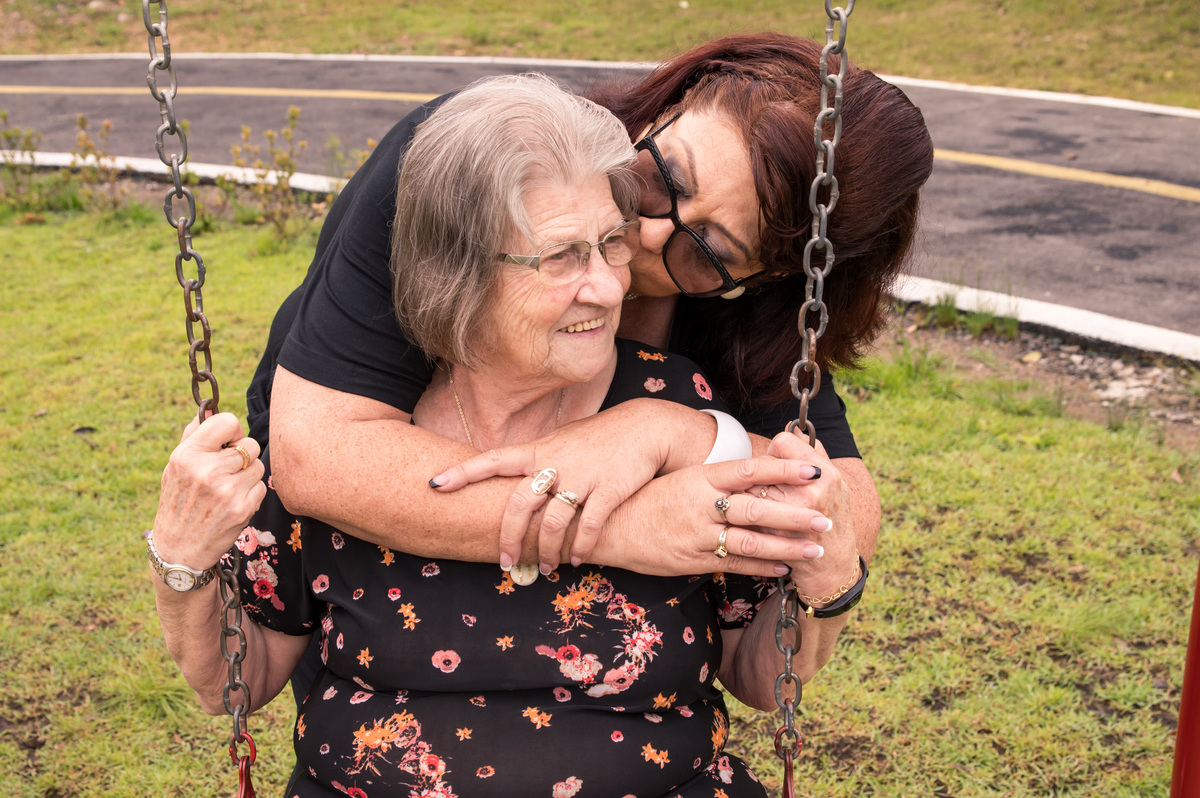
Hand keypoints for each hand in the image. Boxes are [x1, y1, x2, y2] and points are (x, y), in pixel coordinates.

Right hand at [152, 412, 266, 571]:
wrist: (179, 549)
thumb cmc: (178, 502)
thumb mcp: (175, 466)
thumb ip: (193, 435)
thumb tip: (209, 407)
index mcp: (187, 455)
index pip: (227, 421)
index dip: (231, 430)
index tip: (227, 442)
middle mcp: (207, 470)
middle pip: (249, 445)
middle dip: (242, 456)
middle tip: (226, 470)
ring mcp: (227, 490)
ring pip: (257, 466)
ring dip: (247, 475)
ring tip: (227, 489)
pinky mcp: (243, 508)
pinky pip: (261, 487)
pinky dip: (251, 493)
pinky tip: (233, 503)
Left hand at [428, 400, 694, 572]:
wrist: (645, 428)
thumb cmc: (600, 438)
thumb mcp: (563, 441)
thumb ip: (539, 459)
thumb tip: (512, 475)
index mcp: (540, 449)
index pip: (493, 459)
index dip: (462, 472)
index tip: (434, 484)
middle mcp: (555, 462)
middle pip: (519, 504)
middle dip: (508, 538)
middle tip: (505, 563)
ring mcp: (582, 476)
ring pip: (552, 522)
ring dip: (546, 551)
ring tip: (546, 568)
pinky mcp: (608, 490)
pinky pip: (588, 527)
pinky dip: (579, 548)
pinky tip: (575, 560)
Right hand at [589, 456, 833, 577]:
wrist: (610, 527)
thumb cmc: (650, 499)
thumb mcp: (684, 479)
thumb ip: (720, 479)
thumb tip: (761, 473)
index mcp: (701, 478)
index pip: (750, 469)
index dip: (784, 468)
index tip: (814, 468)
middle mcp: (701, 504)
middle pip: (756, 508)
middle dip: (795, 514)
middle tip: (826, 517)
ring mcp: (696, 534)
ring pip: (749, 541)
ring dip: (785, 546)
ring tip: (815, 549)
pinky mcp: (691, 560)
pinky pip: (732, 564)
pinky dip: (760, 567)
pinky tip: (783, 568)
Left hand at [757, 431, 858, 598]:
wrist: (833, 568)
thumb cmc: (831, 521)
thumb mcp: (834, 485)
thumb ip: (814, 456)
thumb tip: (792, 432)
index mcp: (825, 474)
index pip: (783, 442)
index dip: (774, 454)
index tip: (776, 467)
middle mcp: (812, 492)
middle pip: (763, 465)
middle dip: (758, 476)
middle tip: (763, 487)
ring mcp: (795, 516)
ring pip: (751, 489)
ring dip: (746, 495)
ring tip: (755, 504)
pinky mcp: (778, 536)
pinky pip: (748, 515)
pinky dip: (744, 516)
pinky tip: (754, 523)